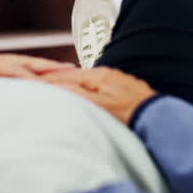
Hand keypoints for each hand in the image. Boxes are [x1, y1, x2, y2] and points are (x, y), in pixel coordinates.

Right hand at [39, 67, 156, 124]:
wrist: (160, 119)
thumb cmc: (132, 114)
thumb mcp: (100, 105)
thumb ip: (78, 94)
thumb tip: (56, 86)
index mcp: (99, 75)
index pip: (66, 76)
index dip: (48, 80)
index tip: (32, 82)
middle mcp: (107, 73)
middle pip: (75, 75)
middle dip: (57, 79)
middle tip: (39, 84)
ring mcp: (116, 80)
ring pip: (86, 80)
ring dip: (71, 84)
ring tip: (57, 90)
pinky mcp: (123, 89)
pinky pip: (97, 86)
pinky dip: (85, 89)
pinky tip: (84, 96)